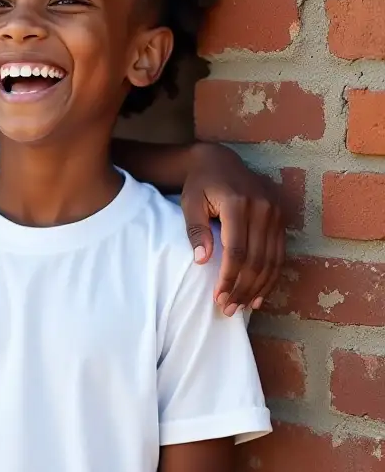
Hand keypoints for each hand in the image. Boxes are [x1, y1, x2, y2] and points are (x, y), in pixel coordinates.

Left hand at [180, 144, 284, 314]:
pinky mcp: (281, 217)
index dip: (229, 277)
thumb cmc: (199, 185)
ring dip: (257, 287)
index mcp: (238, 203)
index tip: (218, 298)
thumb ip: (195, 230)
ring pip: (272, 259)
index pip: (237, 250)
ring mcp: (276, 212)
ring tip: (242, 307)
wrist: (219, 161)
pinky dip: (271, 276)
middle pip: (257, 258)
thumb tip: (201, 260)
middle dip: (243, 288)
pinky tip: (260, 294)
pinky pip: (280, 253)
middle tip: (228, 309)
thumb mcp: (189, 203)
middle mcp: (262, 208)